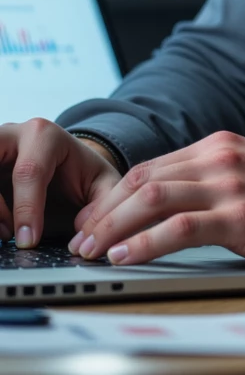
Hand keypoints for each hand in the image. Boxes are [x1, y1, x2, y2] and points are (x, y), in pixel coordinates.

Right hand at [0, 120, 121, 246]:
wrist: (67, 162)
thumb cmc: (82, 173)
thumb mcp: (103, 183)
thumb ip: (103, 204)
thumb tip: (83, 233)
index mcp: (45, 135)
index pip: (28, 171)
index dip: (26, 209)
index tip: (29, 240)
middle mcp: (12, 134)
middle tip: (8, 233)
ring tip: (5, 234)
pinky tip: (1, 229)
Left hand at [69, 130, 244, 276]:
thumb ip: (216, 183)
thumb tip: (170, 209)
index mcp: (221, 147)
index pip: (151, 168)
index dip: (114, 196)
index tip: (93, 220)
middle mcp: (222, 159)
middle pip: (143, 180)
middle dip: (103, 212)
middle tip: (80, 239)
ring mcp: (231, 185)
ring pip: (152, 198)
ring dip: (113, 226)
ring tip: (91, 251)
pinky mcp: (242, 216)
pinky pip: (179, 227)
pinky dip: (145, 242)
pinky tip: (125, 256)